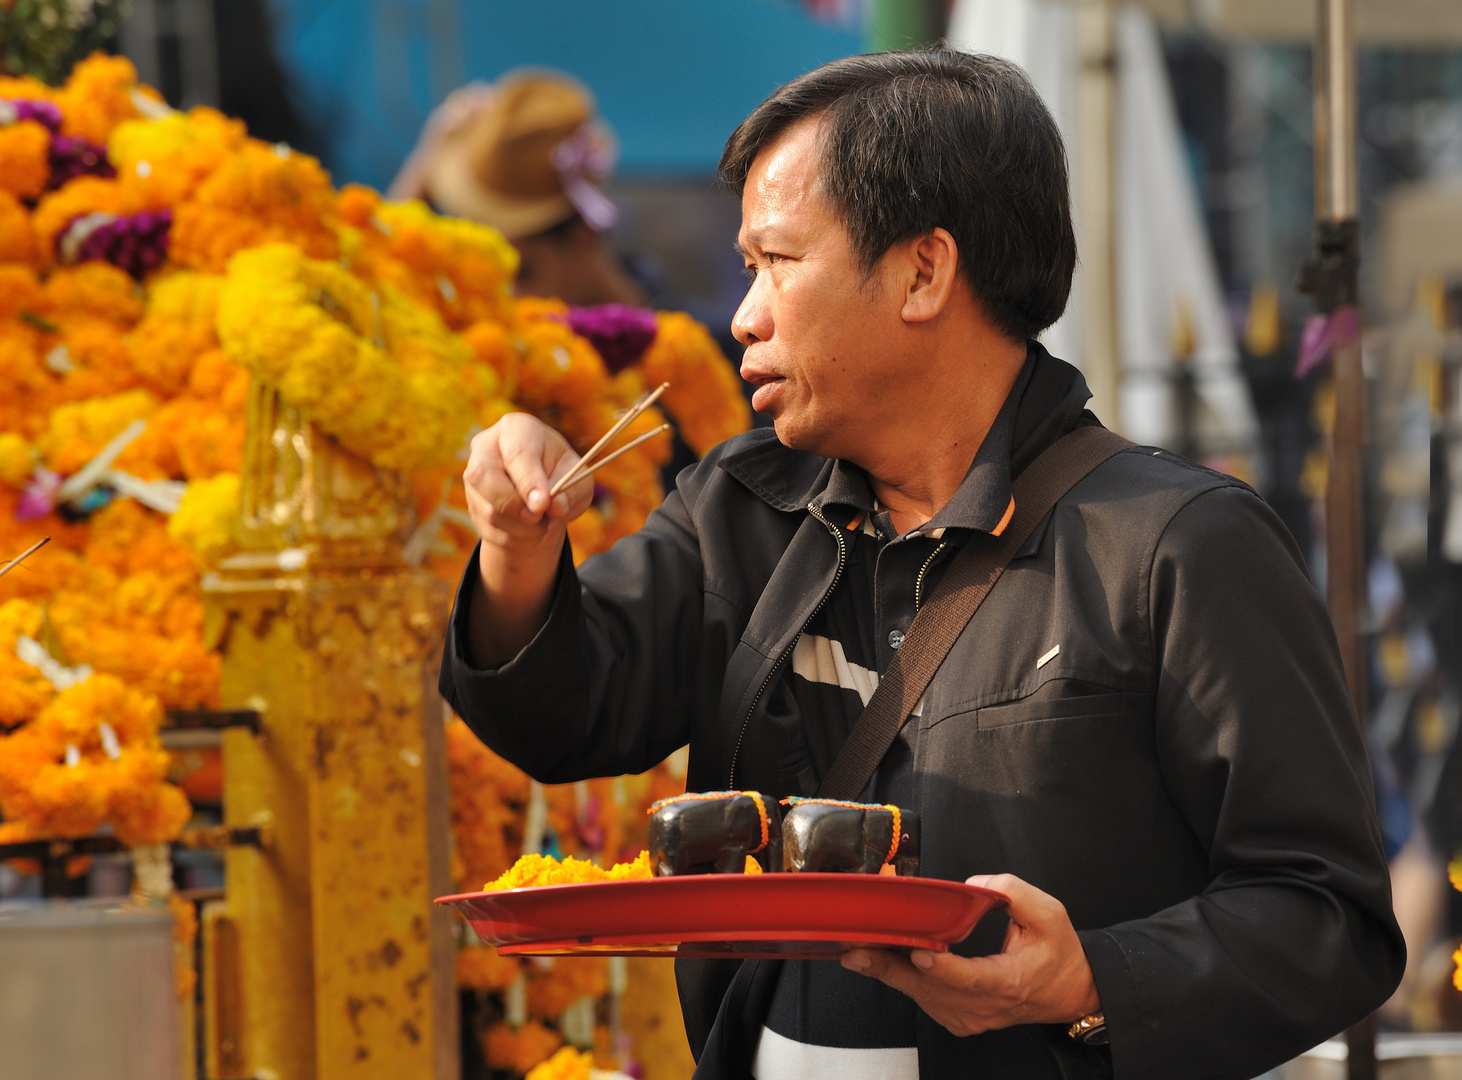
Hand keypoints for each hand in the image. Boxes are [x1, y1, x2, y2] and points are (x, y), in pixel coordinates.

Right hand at [461, 413, 593, 664]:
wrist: (539, 511)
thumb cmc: (565, 491)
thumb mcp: (581, 490)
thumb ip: (572, 493)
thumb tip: (551, 507)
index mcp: (519, 429)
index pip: (519, 450)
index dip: (532, 479)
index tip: (545, 506)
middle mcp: (486, 444)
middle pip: (488, 477)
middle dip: (517, 505)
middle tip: (540, 520)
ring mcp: (470, 473)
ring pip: (482, 503)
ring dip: (512, 523)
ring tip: (535, 524)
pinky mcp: (465, 502)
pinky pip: (482, 522)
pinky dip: (505, 533)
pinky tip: (521, 530)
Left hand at [840, 873, 1100, 1037]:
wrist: (1067, 992)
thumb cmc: (1058, 953)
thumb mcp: (1050, 914)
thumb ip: (1014, 892)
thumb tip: (974, 885)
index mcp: (1009, 982)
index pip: (972, 980)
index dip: (943, 968)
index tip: (919, 951)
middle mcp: (985, 1006)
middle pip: (932, 990)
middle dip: (891, 967)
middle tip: (857, 950)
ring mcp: (969, 1017)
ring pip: (921, 996)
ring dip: (888, 972)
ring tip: (857, 950)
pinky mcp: (957, 1018)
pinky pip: (923, 999)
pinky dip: (901, 978)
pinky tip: (880, 958)